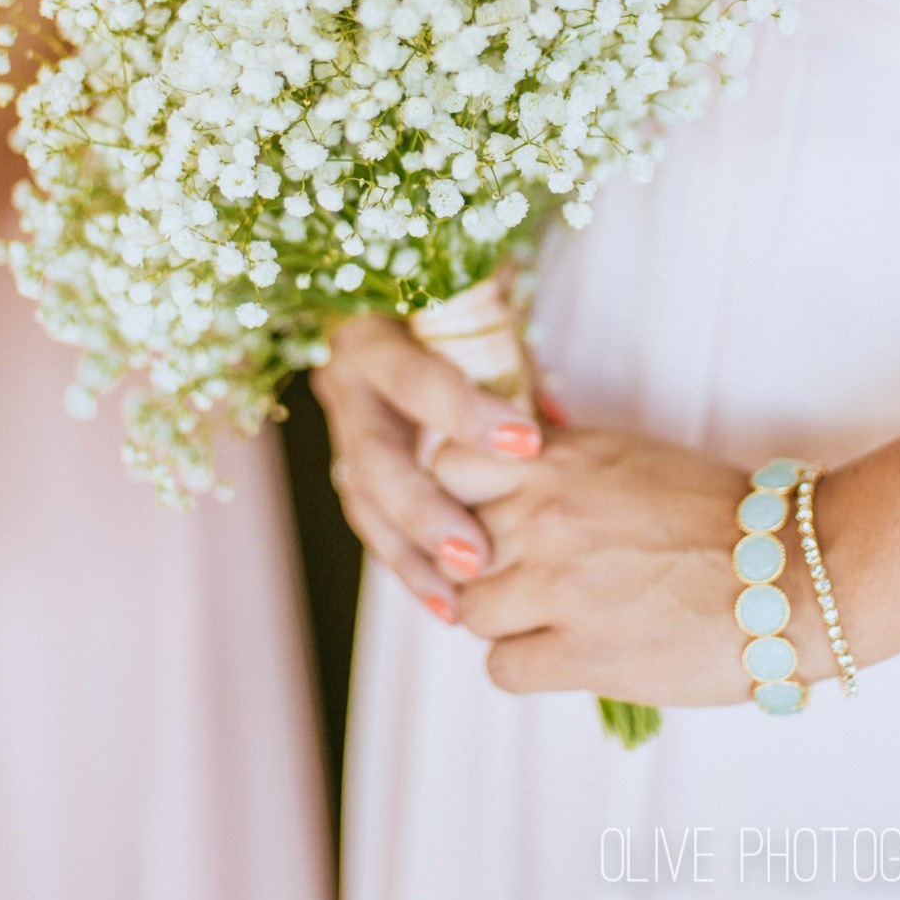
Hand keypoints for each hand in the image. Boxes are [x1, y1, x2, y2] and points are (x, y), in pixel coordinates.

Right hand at [315, 313, 544, 621]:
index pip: (417, 378)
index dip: (467, 413)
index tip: (528, 442)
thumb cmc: (453, 297)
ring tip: (460, 603)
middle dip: (427, 511)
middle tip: (481, 556)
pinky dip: (409, 566)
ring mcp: (343, 431)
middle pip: (376, 461)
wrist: (389, 294)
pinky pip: (373, 525)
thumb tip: (557, 421)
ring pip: (366, 505)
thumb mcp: (481, 307)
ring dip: (413, 556)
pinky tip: (447, 605)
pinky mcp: (352, 469)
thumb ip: (511, 362)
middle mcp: (345, 386)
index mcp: (374, 336)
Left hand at [455, 427, 789, 705]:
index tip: (494, 511)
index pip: (452, 463)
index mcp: (567, 457)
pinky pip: (500, 667)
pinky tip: (573, 652)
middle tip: (527, 574)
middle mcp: (550, 512)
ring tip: (559, 617)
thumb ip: (567, 463)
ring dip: (507, 619)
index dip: (464, 493)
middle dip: (482, 560)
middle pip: (452, 542)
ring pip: (469, 610)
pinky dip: (529, 665)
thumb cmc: (732, 516)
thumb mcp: (638, 459)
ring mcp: (560, 583)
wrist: (799, 573)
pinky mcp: (578, 652)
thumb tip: (511, 454)